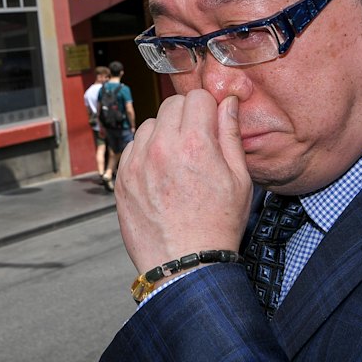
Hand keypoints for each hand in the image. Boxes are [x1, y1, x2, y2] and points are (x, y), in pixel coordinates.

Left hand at [115, 91, 252, 274]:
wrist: (185, 265)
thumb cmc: (217, 226)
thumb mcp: (239, 179)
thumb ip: (230, 134)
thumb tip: (228, 104)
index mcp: (194, 143)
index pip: (197, 97)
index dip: (208, 107)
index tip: (212, 120)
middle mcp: (161, 147)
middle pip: (172, 104)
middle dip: (187, 115)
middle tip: (197, 139)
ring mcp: (137, 162)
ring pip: (150, 124)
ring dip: (164, 132)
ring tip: (178, 159)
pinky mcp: (122, 178)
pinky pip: (133, 147)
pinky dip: (146, 152)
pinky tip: (161, 173)